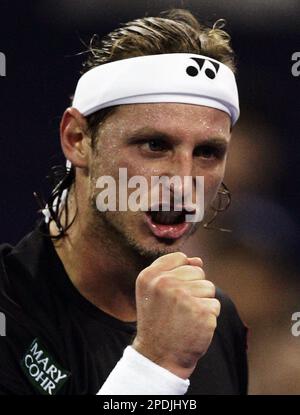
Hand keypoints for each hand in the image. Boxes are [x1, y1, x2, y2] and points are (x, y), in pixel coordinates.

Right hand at [132, 252, 219, 378]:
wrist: (159, 357)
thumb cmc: (158, 321)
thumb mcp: (153, 292)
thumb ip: (171, 270)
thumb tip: (198, 260)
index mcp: (150, 276)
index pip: (180, 258)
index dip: (181, 276)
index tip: (171, 294)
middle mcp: (165, 283)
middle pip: (198, 272)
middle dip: (193, 289)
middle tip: (179, 309)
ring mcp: (184, 297)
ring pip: (209, 287)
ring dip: (202, 302)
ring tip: (186, 317)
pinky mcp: (201, 312)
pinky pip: (215, 305)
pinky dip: (208, 317)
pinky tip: (194, 326)